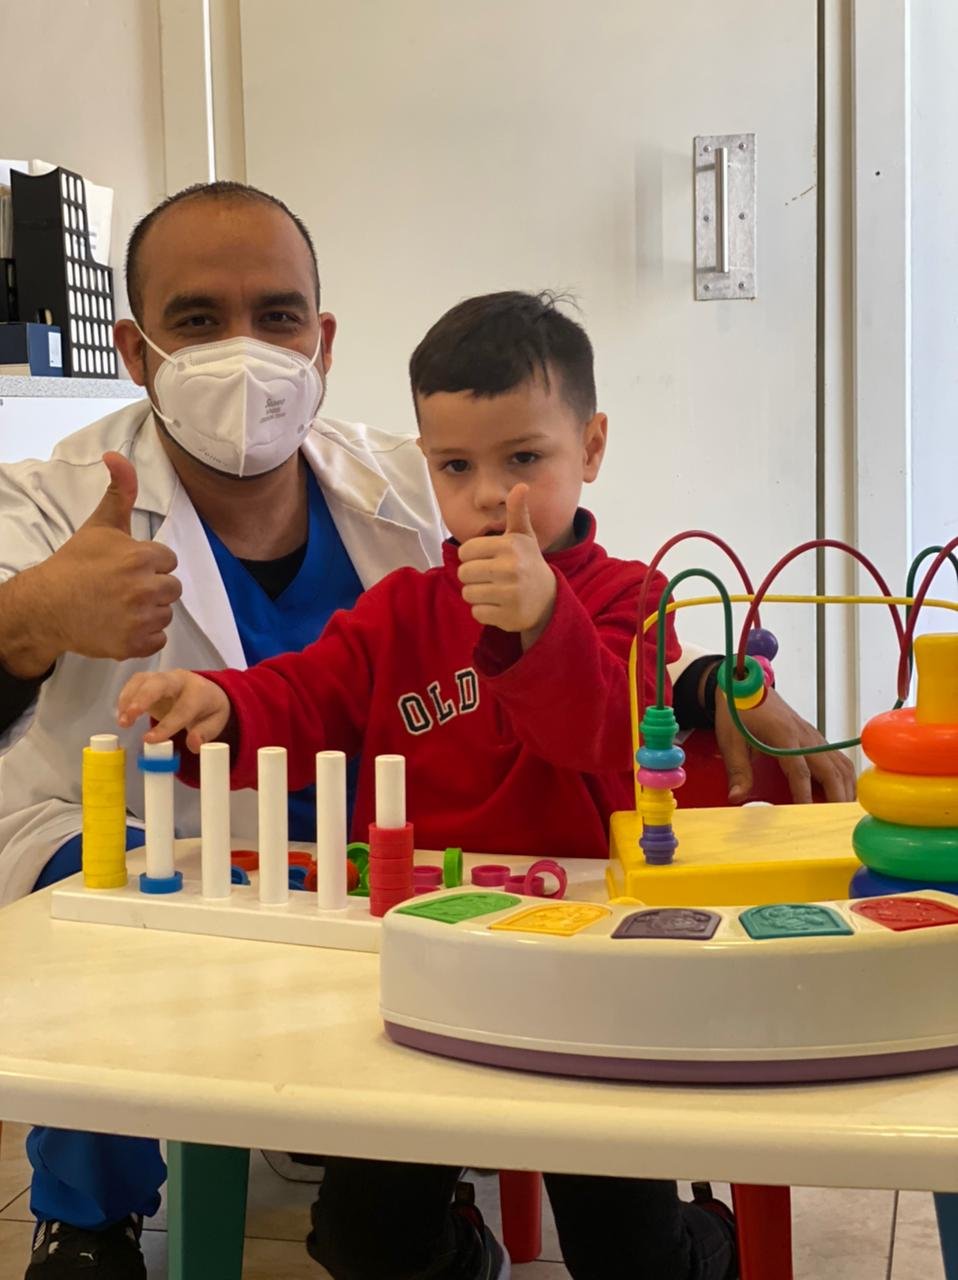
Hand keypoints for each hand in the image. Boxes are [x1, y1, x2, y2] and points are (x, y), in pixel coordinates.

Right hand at [34, 453, 180, 664]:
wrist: (46, 606)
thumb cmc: (75, 564)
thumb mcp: (100, 524)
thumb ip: (120, 490)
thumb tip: (116, 455)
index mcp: (141, 558)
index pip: (168, 561)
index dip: (149, 563)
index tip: (128, 567)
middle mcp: (145, 589)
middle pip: (172, 588)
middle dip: (152, 587)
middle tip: (123, 587)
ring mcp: (140, 619)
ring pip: (166, 614)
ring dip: (149, 611)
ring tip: (121, 605)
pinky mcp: (134, 645)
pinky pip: (159, 640)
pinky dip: (144, 636)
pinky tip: (123, 624)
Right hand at [117, 668, 229, 752]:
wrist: (205, 692)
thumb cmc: (208, 710)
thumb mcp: (216, 723)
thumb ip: (205, 734)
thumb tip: (193, 745)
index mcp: (199, 691)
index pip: (182, 708)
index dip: (166, 725)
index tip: (149, 740)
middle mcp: (180, 679)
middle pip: (159, 683)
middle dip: (142, 699)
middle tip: (128, 718)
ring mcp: (163, 677)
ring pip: (143, 679)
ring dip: (129, 698)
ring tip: (122, 722)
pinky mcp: (150, 679)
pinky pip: (135, 682)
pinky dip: (125, 696)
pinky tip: (122, 715)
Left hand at [457, 485, 556, 645]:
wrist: (549, 600)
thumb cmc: (528, 564)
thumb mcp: (524, 537)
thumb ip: (518, 512)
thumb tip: (521, 486)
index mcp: (510, 546)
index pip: (466, 551)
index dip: (472, 556)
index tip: (488, 559)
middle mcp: (511, 569)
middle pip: (464, 573)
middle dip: (472, 577)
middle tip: (491, 577)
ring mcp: (510, 594)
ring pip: (468, 593)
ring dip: (477, 594)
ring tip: (495, 591)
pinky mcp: (507, 616)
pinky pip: (477, 613)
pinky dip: (484, 611)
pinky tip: (500, 606)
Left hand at [715, 685, 856, 803]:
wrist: (745, 683)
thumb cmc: (738, 710)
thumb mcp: (730, 739)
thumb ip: (737, 770)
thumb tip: (737, 797)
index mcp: (783, 736)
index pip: (800, 771)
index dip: (805, 795)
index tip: (807, 814)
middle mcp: (805, 735)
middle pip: (831, 770)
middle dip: (836, 797)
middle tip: (837, 822)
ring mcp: (813, 735)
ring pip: (841, 764)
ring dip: (846, 788)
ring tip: (844, 812)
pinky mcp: (815, 737)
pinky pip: (837, 758)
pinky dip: (844, 777)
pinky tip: (842, 793)